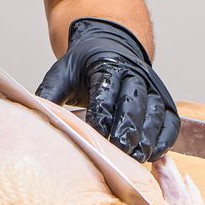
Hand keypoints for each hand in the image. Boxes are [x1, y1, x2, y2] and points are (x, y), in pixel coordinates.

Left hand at [34, 17, 180, 161]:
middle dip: (127, 128)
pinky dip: (165, 139)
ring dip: (147, 137)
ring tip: (137, 158)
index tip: (96, 135)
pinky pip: (170, 122)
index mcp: (107, 65)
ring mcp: (153, 87)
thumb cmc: (84, 66)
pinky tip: (153, 154)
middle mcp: (134, 74)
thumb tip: (34, 114)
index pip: (105, 90)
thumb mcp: (62, 72)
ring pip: (155, 112)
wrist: (110, 46)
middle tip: (120, 152)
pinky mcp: (165, 101)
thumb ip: (50, 93)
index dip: (102, 114)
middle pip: (133, 102)